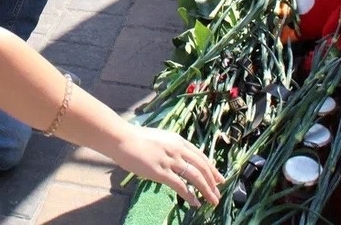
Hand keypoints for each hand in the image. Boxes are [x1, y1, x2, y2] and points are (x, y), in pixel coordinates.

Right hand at [108, 124, 222, 207]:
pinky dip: (190, 195)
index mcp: (178, 140)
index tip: (219, 178)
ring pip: (195, 177)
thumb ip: (170, 146)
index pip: (201, 156)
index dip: (212, 168)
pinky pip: (180, 185)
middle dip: (213, 181)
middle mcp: (177, 149)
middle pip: (202, 166)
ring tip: (213, 200)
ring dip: (207, 190)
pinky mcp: (160, 172)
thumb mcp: (159, 138)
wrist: (122, 138)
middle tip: (219, 192)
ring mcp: (170, 160)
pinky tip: (195, 202)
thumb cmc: (136, 138)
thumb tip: (177, 156)